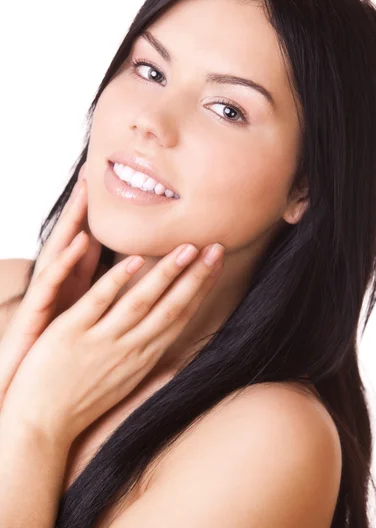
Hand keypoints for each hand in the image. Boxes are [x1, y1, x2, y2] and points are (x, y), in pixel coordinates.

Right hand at [0, 162, 101, 407]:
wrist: (26, 407)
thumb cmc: (60, 371)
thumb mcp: (92, 341)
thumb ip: (115, 319)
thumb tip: (146, 309)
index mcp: (81, 296)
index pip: (102, 254)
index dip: (116, 227)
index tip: (125, 201)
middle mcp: (63, 294)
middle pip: (79, 243)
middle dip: (88, 208)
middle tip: (95, 170)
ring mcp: (48, 302)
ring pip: (63, 254)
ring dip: (77, 222)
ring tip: (88, 190)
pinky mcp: (34, 315)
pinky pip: (50, 284)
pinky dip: (65, 262)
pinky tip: (79, 241)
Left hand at [1, 236, 223, 444]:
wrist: (41, 427)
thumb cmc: (82, 403)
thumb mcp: (125, 383)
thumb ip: (148, 362)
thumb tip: (179, 359)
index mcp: (144, 357)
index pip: (180, 317)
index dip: (201, 288)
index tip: (216, 263)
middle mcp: (130, 349)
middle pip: (171, 307)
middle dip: (196, 276)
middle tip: (216, 248)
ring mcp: (101, 341)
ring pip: (141, 301)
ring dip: (167, 274)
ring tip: (187, 248)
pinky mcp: (69, 334)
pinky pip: (97, 303)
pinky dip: (117, 281)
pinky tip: (135, 260)